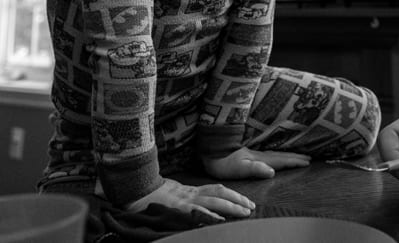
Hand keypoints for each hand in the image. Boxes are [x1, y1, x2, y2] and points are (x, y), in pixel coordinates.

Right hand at [124, 177, 253, 221]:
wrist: (134, 192)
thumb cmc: (151, 197)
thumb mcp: (173, 196)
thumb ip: (188, 199)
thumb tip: (206, 208)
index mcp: (190, 191)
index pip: (216, 190)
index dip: (232, 195)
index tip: (245, 201)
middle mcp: (191, 194)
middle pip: (220, 193)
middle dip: (238, 200)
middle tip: (252, 207)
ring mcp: (186, 201)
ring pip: (214, 201)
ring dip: (231, 207)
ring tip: (245, 212)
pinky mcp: (179, 209)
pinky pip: (198, 212)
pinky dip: (210, 216)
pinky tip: (221, 221)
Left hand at [203, 146, 310, 179]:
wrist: (212, 151)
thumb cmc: (224, 163)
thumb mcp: (239, 168)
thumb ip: (256, 169)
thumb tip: (272, 172)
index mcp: (260, 160)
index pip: (281, 161)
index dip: (294, 162)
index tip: (307, 162)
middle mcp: (260, 156)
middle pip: (282, 156)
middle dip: (296, 157)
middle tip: (309, 158)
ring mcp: (256, 154)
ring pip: (277, 154)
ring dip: (289, 155)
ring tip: (299, 156)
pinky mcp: (250, 154)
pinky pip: (270, 155)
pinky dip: (279, 155)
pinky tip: (278, 156)